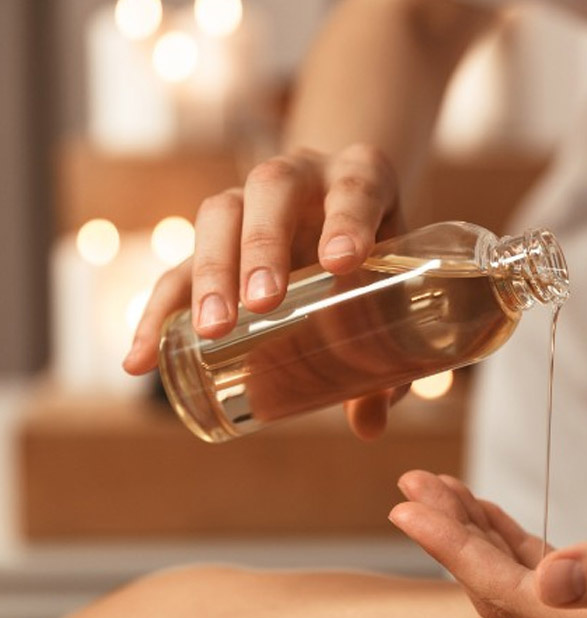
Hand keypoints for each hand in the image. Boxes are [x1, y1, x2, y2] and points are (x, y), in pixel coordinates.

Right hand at [122, 143, 405, 438]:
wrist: (348, 206)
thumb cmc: (381, 251)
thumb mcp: (398, 284)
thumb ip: (391, 350)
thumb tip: (370, 426)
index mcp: (361, 176)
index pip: (356, 187)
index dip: (348, 221)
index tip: (342, 262)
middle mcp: (302, 175)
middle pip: (272, 190)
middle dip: (264, 246)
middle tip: (264, 303)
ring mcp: (250, 198)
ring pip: (219, 215)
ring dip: (212, 272)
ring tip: (213, 330)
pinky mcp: (214, 236)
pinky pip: (178, 264)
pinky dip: (158, 311)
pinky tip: (142, 358)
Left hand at [389, 471, 586, 617]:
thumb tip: (545, 582)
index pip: (514, 595)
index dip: (455, 551)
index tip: (408, 504)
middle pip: (505, 591)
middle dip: (451, 540)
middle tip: (407, 488)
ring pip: (521, 580)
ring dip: (476, 536)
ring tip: (434, 490)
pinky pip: (551, 569)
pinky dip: (513, 537)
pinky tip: (489, 512)